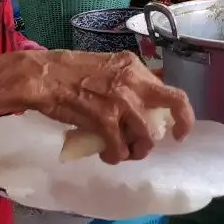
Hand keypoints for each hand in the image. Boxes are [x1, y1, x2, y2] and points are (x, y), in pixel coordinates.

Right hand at [3, 49, 193, 163]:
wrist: (41, 76)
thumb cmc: (68, 71)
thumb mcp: (107, 67)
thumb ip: (127, 81)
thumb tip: (144, 99)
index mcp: (134, 67)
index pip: (170, 91)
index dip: (182, 115)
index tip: (178, 131)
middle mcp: (134, 82)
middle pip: (173, 107)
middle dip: (169, 131)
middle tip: (147, 145)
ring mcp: (121, 101)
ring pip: (146, 136)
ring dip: (135, 151)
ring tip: (121, 154)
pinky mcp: (105, 119)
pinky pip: (119, 148)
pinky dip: (115, 157)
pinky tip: (106, 156)